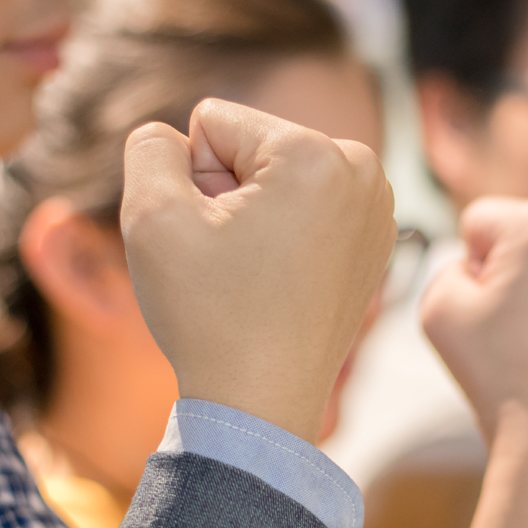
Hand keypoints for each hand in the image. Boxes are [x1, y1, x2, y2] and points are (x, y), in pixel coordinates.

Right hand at [120, 98, 395, 442]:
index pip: (213, 122)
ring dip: (252, 215)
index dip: (192, 179)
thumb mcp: (151, 215)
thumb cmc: (210, 316)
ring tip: (257, 272)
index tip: (214, 239)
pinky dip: (284, 236)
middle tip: (235, 262)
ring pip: (277, 177)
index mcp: (317, 153)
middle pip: (252, 145)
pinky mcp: (376, 240)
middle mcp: (363, 170)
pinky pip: (305, 209)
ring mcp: (378, 208)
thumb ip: (150, 146)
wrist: (262, 405)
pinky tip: (281, 281)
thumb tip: (175, 137)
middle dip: (227, 193)